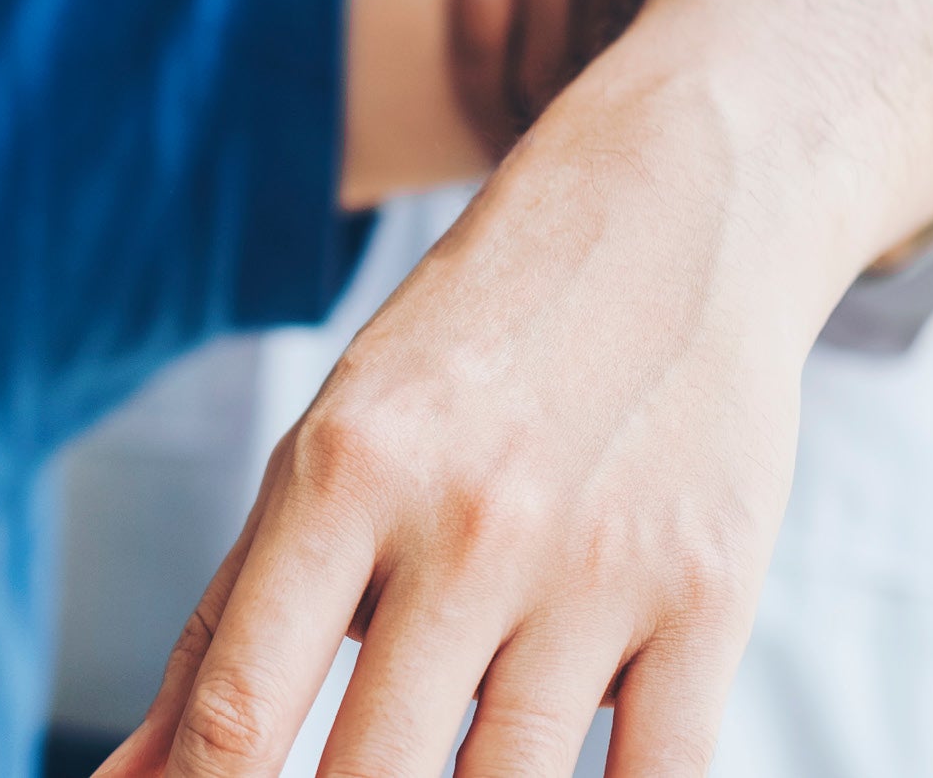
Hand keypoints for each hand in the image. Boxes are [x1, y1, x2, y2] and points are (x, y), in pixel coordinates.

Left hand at [106, 0, 932, 777]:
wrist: (674, 211)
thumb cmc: (468, 354)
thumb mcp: (326, 455)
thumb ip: (222, 631)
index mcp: (343, 474)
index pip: (240, 711)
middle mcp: (465, 521)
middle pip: (368, 777)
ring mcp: (595, 565)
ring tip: (431, 771)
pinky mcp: (710, 594)